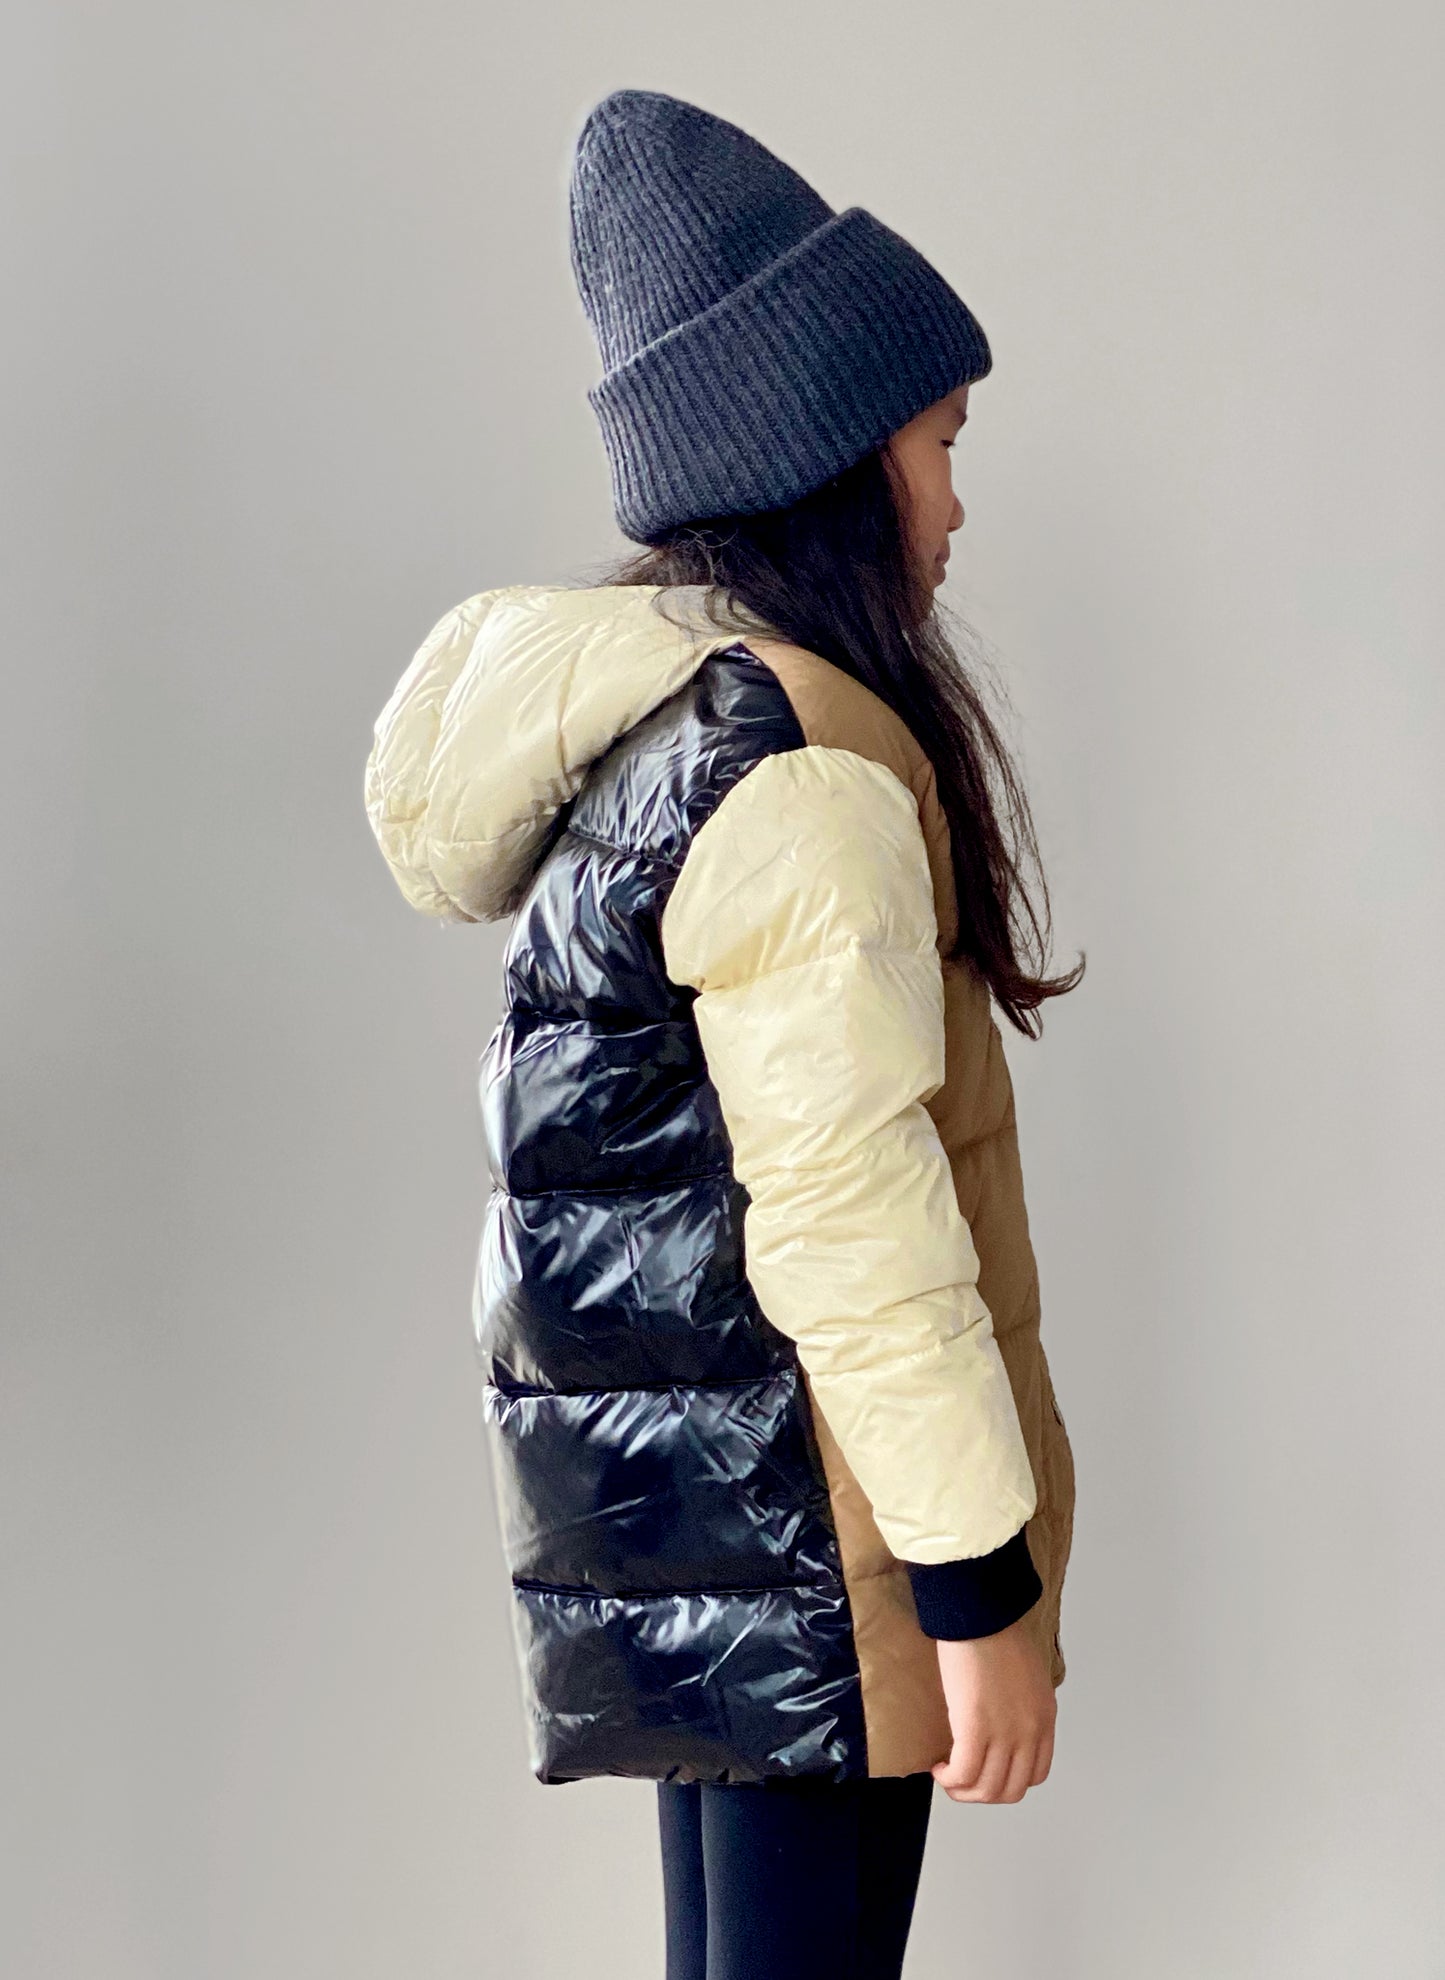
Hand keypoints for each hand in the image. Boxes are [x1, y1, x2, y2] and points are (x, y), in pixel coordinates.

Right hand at [931, 1619, 1055, 1802]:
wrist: (979, 1613)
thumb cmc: (996, 1631)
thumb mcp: (1027, 1675)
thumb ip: (1023, 1703)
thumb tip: (1002, 1718)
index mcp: (1044, 1719)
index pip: (1035, 1774)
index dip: (1007, 1780)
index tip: (987, 1770)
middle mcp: (1029, 1732)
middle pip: (1011, 1789)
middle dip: (984, 1793)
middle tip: (962, 1781)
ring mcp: (1004, 1733)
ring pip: (986, 1789)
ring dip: (963, 1791)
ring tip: (946, 1776)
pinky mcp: (974, 1728)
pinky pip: (963, 1774)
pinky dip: (949, 1779)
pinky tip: (938, 1767)